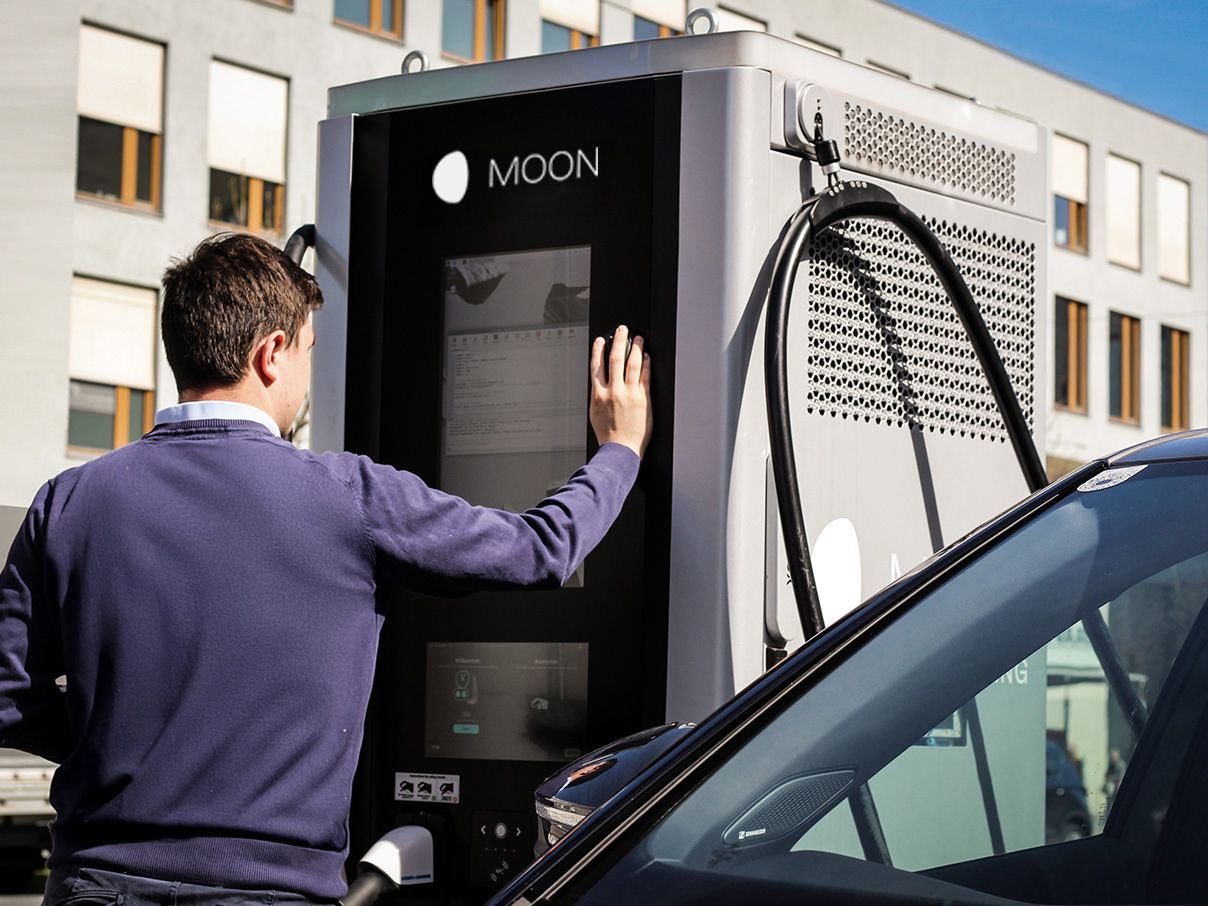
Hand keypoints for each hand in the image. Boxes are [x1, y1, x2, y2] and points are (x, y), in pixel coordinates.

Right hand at [590, 325, 651, 458]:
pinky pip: (645, 377)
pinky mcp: (643, 399)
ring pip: (632, 364)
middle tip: (622, 330)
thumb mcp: (595, 413)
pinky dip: (646, 365)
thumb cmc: (608, 435)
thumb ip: (598, 395)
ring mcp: (629, 394)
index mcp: (598, 394)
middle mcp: (613, 391)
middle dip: (619, 341)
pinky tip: (647, 356)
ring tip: (638, 338)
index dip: (599, 350)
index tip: (601, 340)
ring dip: (635, 348)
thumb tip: (599, 384)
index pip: (597, 365)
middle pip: (615, 359)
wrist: (620, 449)